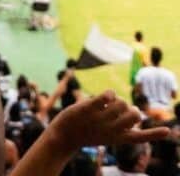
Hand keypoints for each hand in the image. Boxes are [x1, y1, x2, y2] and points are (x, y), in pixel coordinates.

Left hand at [49, 90, 169, 150]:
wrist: (62, 137)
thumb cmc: (87, 134)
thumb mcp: (107, 135)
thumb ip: (122, 125)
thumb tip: (135, 110)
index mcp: (118, 138)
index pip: (140, 137)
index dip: (155, 134)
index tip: (168, 131)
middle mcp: (111, 130)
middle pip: (134, 114)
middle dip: (130, 107)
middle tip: (119, 110)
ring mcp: (99, 119)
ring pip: (121, 102)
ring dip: (117, 99)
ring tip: (107, 104)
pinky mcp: (88, 109)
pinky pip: (107, 96)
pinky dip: (110, 93)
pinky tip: (106, 96)